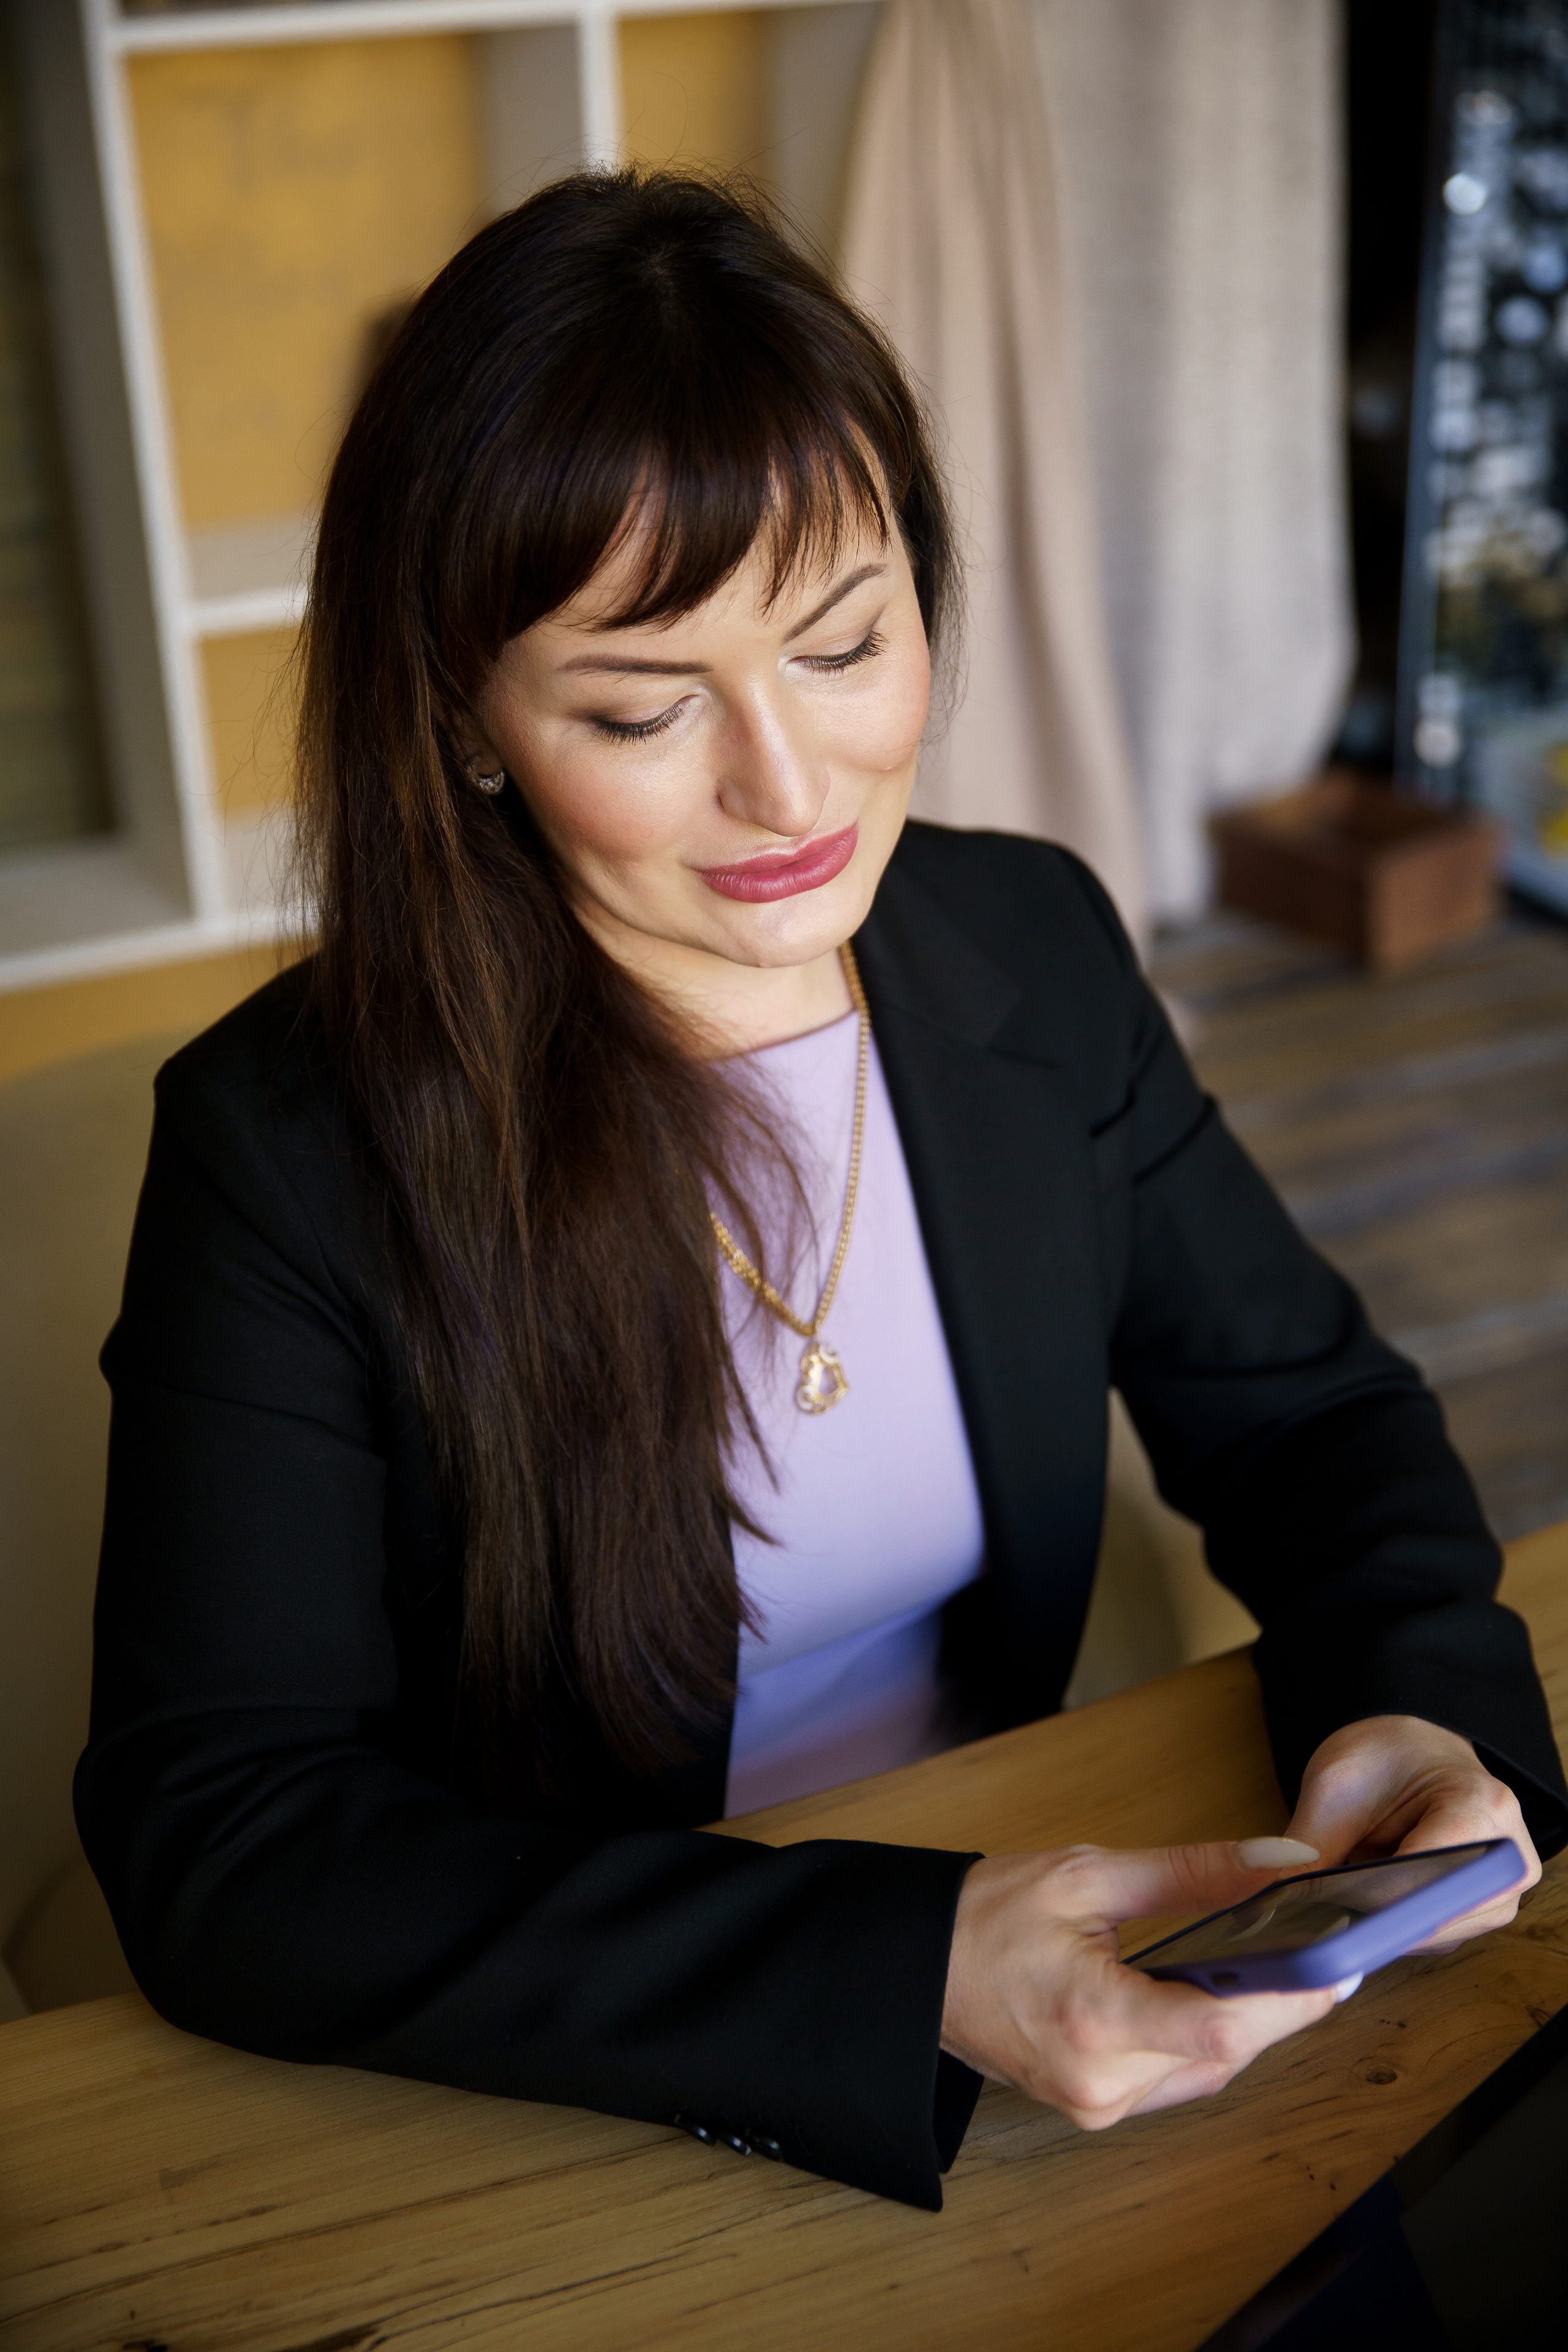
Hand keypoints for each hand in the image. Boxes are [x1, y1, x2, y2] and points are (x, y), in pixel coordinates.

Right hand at [940, 1837, 1349, 2128]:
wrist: (914, 1970)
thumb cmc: (984, 1915)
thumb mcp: (1087, 1873)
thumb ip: (1194, 1871)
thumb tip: (1283, 1861)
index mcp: (1092, 2019)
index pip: (1220, 2027)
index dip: (1292, 1998)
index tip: (1339, 1959)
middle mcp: (1100, 2081)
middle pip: (1229, 2052)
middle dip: (1284, 2000)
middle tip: (1329, 1949)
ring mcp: (1097, 2106)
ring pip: (1211, 2070)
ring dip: (1249, 2021)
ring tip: (1281, 1963)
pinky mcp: (1096, 2109)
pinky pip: (1179, 2079)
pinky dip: (1209, 2040)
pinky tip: (1221, 1995)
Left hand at [1285, 1715, 1539, 1950]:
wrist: (1410, 1751)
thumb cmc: (1383, 1757)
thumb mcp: (1334, 1786)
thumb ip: (1305, 1847)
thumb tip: (1263, 1901)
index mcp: (1482, 1806)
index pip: (1434, 1877)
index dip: (1376, 1899)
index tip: (1329, 1905)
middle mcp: (1509, 1857)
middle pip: (1438, 1917)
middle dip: (1375, 1917)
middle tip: (1325, 1904)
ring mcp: (1500, 1891)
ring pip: (1433, 1937)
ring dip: (1382, 1925)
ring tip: (1346, 1893)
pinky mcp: (1480, 1913)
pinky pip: (1432, 1939)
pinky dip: (1393, 1928)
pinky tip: (1367, 1905)